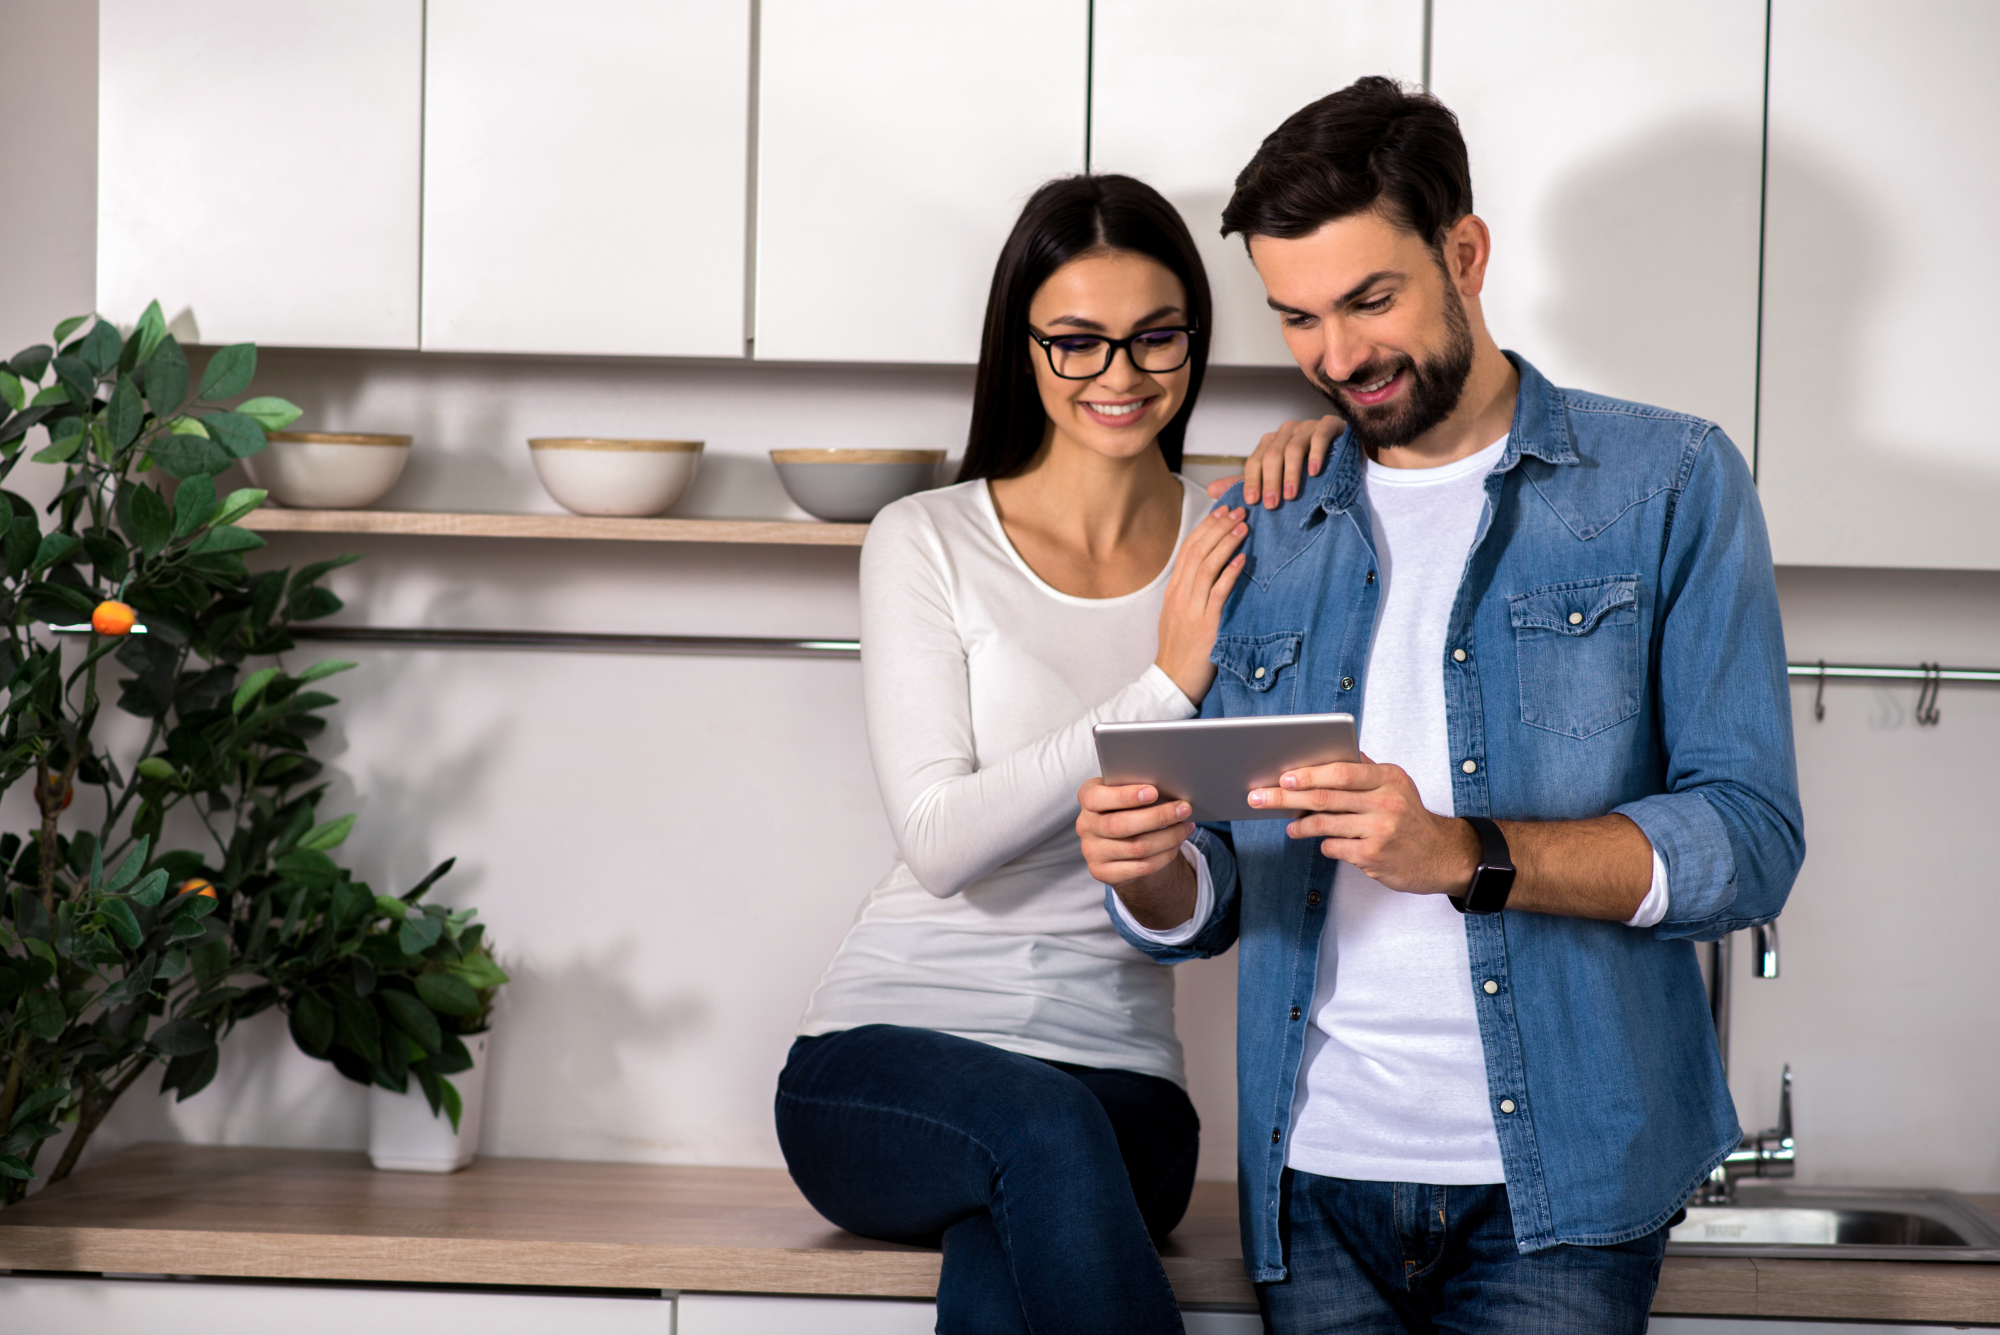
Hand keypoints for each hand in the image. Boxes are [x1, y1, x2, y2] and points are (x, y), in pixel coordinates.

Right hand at [1077, 779, 1197, 929]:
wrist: (1119, 840)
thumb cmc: (1128, 806)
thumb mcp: (1127, 792)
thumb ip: (1138, 788)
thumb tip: (1171, 789)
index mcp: (1087, 797)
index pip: (1097, 798)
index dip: (1125, 796)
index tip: (1154, 792)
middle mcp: (1085, 825)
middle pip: (1121, 825)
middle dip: (1158, 817)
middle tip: (1184, 809)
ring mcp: (1091, 851)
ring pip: (1136, 848)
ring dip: (1168, 837)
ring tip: (1186, 827)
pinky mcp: (1102, 872)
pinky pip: (1140, 867)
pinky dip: (1164, 855)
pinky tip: (1177, 844)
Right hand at [1153, 504, 1246, 702]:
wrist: (1172, 681)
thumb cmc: (1179, 650)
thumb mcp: (1178, 615)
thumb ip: (1190, 593)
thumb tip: (1208, 572)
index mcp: (1173, 591)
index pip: (1188, 549)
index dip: (1206, 527)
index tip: (1222, 511)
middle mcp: (1180, 595)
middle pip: (1197, 551)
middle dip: (1218, 527)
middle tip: (1238, 511)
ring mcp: (1191, 609)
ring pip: (1206, 566)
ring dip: (1226, 543)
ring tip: (1243, 527)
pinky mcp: (1204, 624)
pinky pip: (1218, 593)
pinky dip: (1230, 574)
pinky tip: (1242, 560)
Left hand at [1204, 415, 1343, 508]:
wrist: (1343, 456)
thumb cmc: (1306, 470)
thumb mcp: (1275, 478)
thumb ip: (1246, 483)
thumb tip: (1210, 490)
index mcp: (1270, 443)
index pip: (1254, 461)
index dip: (1251, 481)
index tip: (1252, 502)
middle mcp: (1285, 432)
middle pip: (1272, 455)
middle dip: (1270, 481)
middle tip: (1271, 505)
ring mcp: (1307, 426)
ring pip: (1293, 448)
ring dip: (1291, 473)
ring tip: (1291, 495)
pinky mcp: (1328, 425)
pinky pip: (1320, 437)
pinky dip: (1317, 454)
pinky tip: (1315, 472)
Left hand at [1247, 756, 1480, 895]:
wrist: (1441, 855)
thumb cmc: (1410, 817)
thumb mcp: (1397, 784)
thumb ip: (1365, 770)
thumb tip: (1328, 753)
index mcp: (1389, 778)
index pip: (1342, 772)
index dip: (1309, 774)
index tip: (1283, 776)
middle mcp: (1386, 802)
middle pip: (1326, 798)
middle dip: (1287, 797)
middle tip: (1260, 797)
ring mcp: (1380, 830)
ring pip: (1325, 824)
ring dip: (1300, 824)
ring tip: (1289, 825)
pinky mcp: (1373, 856)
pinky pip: (1334, 847)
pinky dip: (1323, 843)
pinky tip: (1320, 841)